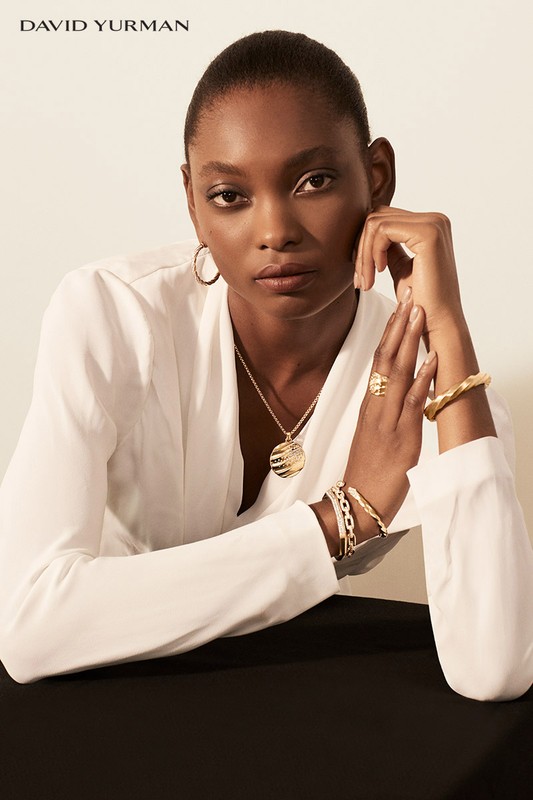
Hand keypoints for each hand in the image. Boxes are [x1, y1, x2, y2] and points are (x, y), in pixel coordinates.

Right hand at [311, 293, 436, 550]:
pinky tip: (431, 360)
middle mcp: (376, 406)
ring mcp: (387, 420)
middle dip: (398, 325)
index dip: (389, 332)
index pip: (378, 360)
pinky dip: (422, 380)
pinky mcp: (401, 437)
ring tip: (418, 313)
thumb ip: (381, 411)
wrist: (356, 502)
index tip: (399, 306)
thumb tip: (393, 392)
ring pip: (397, 373)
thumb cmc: (366, 472)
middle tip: (408, 294)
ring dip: (409, 341)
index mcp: (369, 405)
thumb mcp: (371, 434)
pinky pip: (412, 403)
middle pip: (385, 358)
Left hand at [354, 206, 464, 339]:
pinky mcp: (428, 233)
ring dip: (364, 254)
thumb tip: (368, 232)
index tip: (361, 274)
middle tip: (360, 279)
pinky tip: (378, 273)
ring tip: (366, 281)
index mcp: (430, 225)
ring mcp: (433, 223)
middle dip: (361, 248)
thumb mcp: (400, 268)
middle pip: (378, 216)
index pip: (384, 219)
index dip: (365, 244)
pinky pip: (382, 230)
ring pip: (376, 222)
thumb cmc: (420, 301)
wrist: (438, 322)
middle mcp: (435, 219)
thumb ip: (388, 248)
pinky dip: (372, 253)